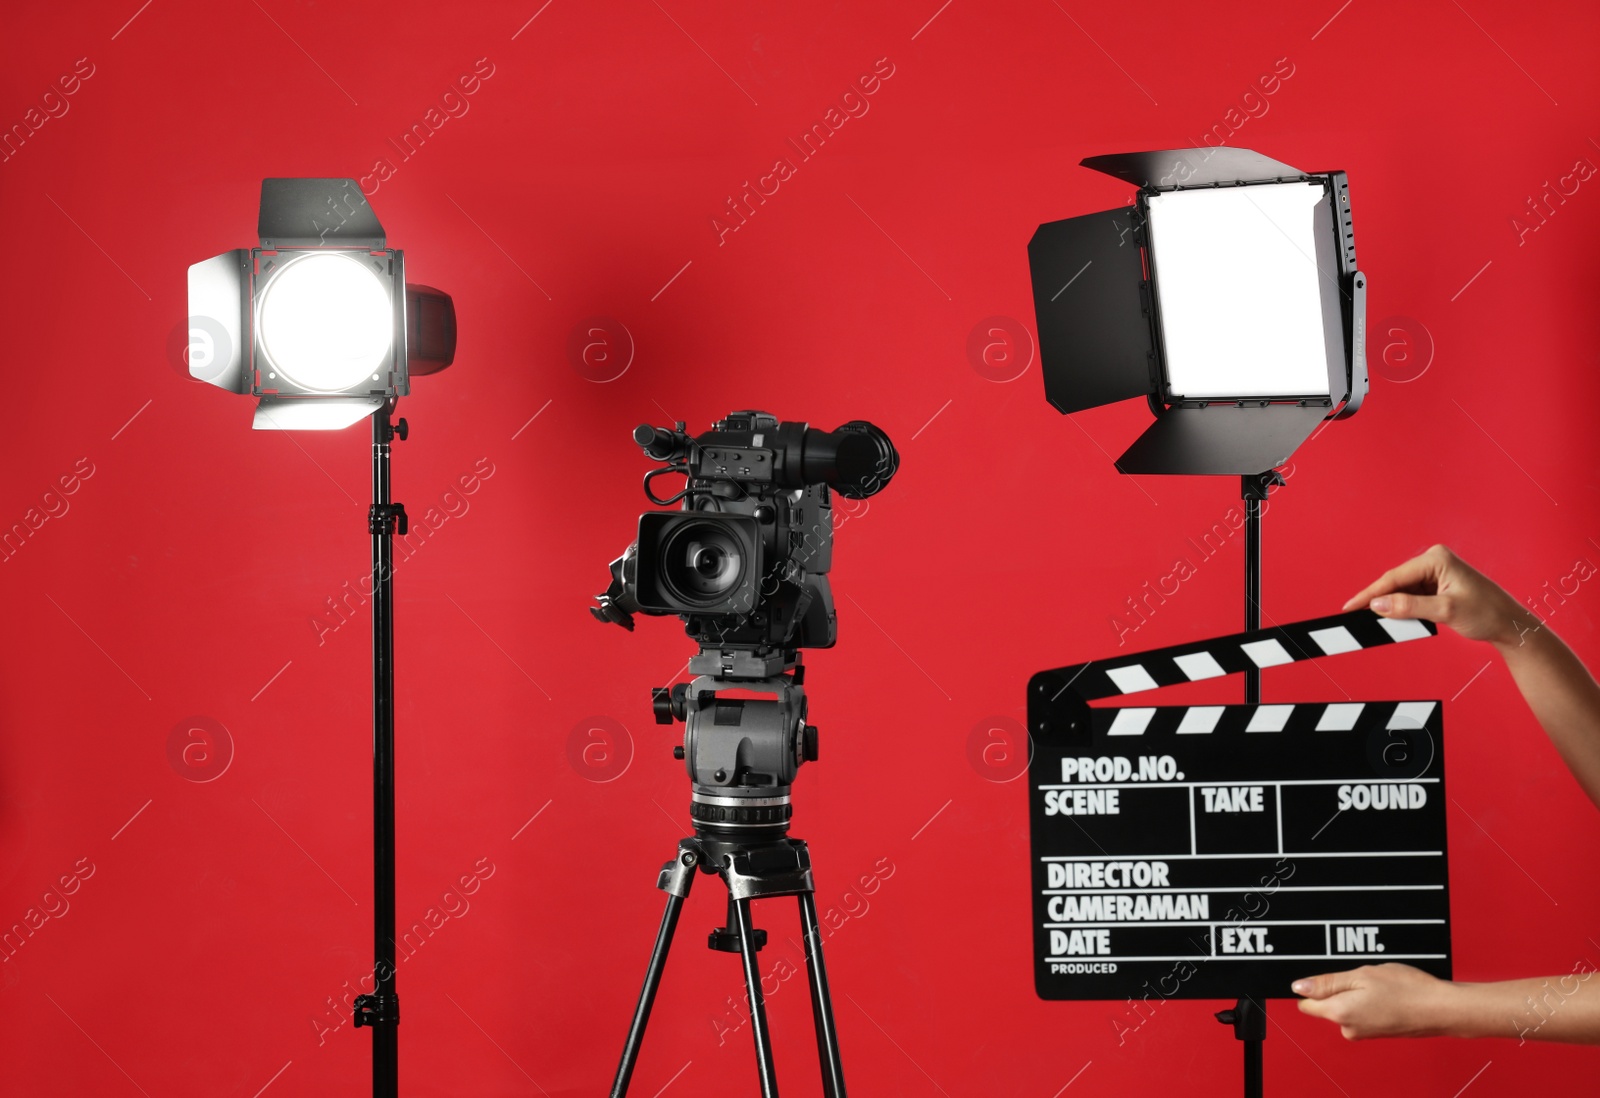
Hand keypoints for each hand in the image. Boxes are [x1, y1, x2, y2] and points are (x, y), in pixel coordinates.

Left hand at [1293, 964, 1457, 1039]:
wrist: (1441, 1009)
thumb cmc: (1407, 990)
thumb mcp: (1361, 975)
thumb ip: (1327, 982)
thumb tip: (1299, 987)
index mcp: (1339, 1013)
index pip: (1306, 1003)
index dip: (1311, 986)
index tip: (1326, 974)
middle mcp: (1349, 1028)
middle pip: (1326, 1004)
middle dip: (1338, 987)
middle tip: (1360, 973)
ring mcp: (1364, 1032)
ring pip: (1346, 1007)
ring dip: (1356, 992)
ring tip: (1378, 982)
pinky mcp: (1377, 1032)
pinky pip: (1362, 1012)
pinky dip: (1369, 1000)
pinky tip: (1386, 991)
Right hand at [1341, 544, 1531, 646]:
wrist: (1510, 624)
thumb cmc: (1487, 613)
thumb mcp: (1445, 611)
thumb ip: (1409, 607)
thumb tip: (1377, 604)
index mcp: (1436, 559)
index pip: (1394, 577)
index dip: (1369, 593)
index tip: (1349, 606)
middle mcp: (1434, 561)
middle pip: (1395, 583)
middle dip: (1378, 600)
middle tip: (1357, 617)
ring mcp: (1435, 573)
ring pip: (1402, 591)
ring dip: (1391, 606)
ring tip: (1378, 622)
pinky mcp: (1437, 586)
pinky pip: (1411, 596)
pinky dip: (1403, 609)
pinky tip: (1397, 619)